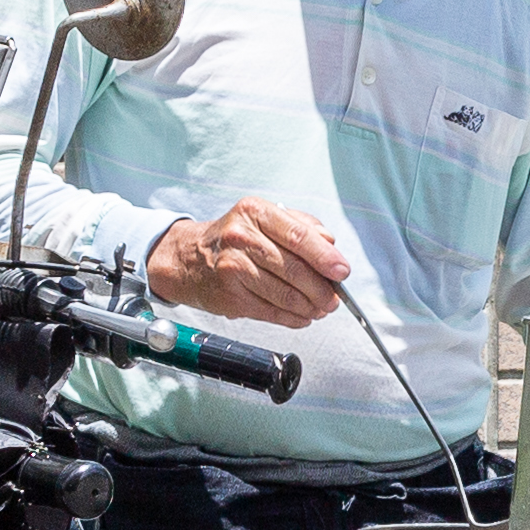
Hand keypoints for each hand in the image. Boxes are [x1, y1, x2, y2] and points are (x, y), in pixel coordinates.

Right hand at [145, 200, 350, 328]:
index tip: (342, 271)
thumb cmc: (234, 238)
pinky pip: (270, 312)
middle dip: (321, 289)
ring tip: (320, 309)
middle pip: (294, 269)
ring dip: (309, 307)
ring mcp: (233, 269)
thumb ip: (301, 226)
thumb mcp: (264, 218)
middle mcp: (241, 238)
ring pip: (284, 294)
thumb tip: (331, 245)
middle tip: (334, 299)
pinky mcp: (230, 297)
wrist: (187, 257)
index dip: (325, 257)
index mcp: (255, 212)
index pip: (298, 235)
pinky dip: (292, 318)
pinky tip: (302, 316)